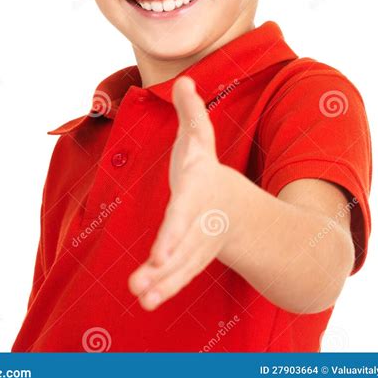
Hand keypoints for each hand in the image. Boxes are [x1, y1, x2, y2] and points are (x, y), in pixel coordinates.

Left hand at [128, 75, 234, 309]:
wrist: (236, 208)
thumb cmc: (205, 171)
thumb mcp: (199, 139)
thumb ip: (191, 112)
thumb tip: (185, 78)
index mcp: (199, 191)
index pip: (184, 211)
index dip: (173, 231)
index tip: (160, 251)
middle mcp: (199, 220)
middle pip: (183, 244)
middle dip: (166, 263)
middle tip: (144, 280)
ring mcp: (197, 243)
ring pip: (181, 266)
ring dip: (162, 282)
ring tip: (141, 295)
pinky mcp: (189, 258)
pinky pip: (179, 275)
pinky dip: (164, 288)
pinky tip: (144, 299)